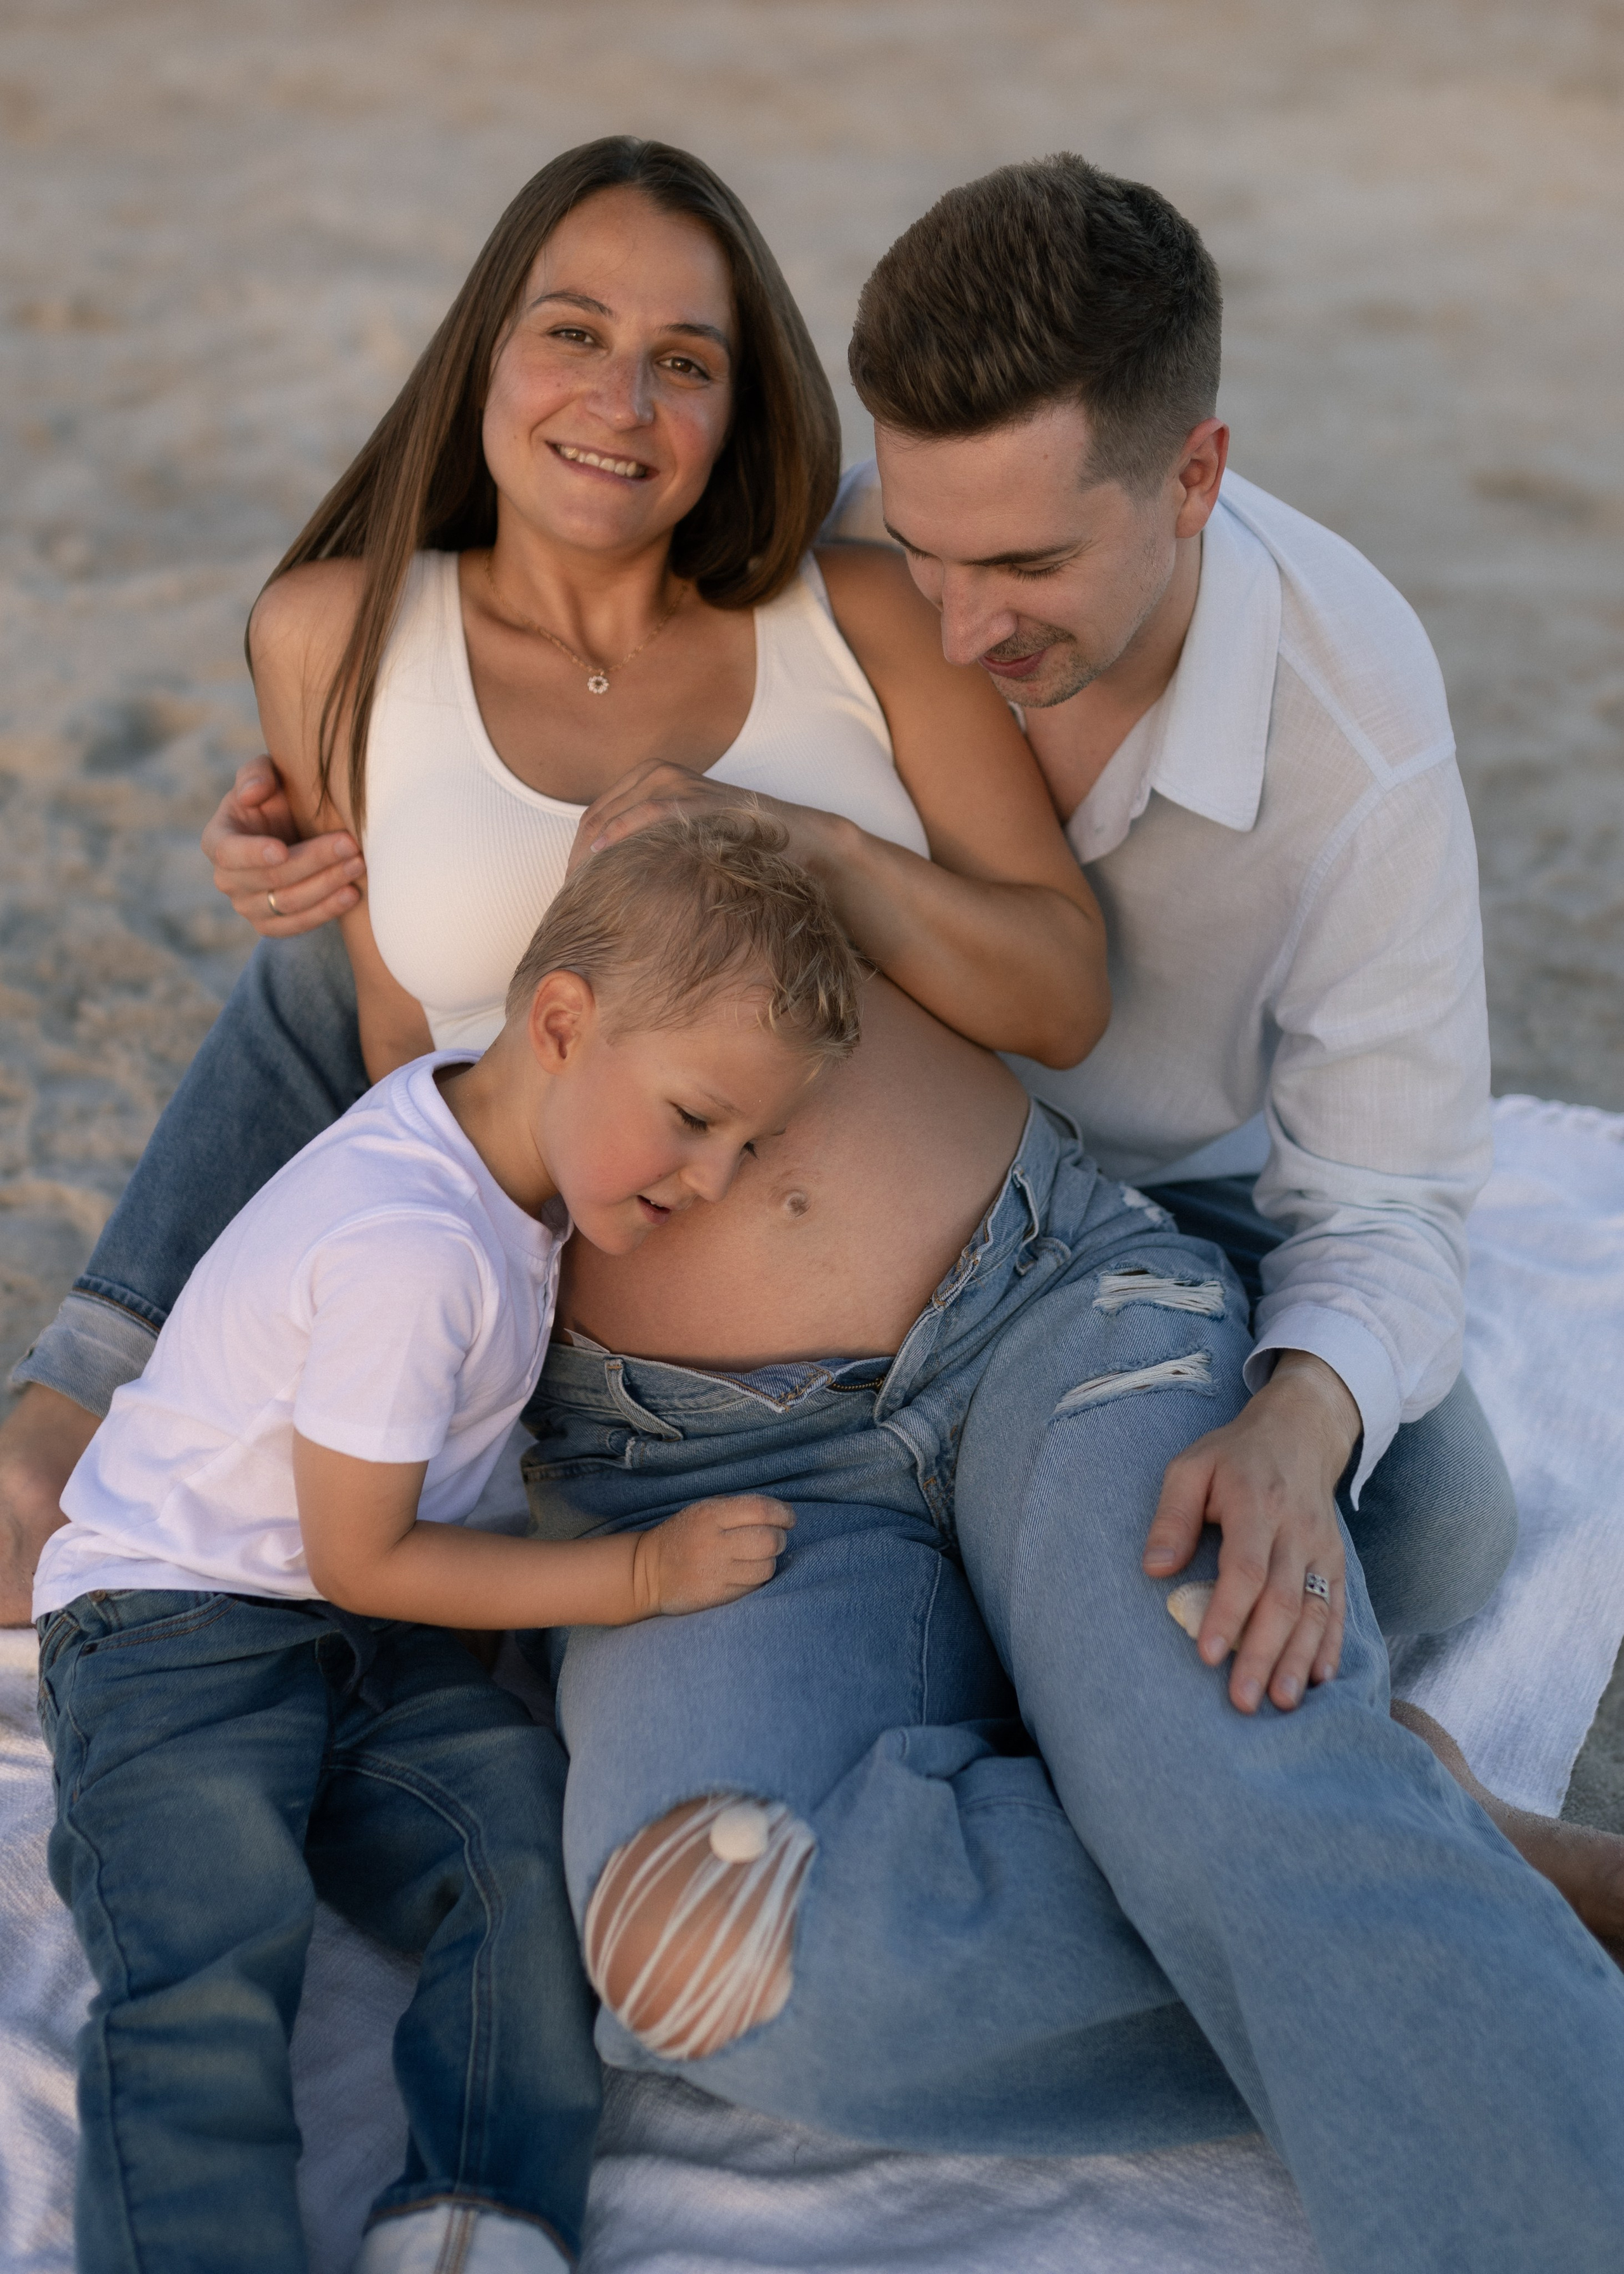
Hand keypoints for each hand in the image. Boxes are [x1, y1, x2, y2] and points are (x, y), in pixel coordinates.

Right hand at [203, 757, 365, 934]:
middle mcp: (227, 879)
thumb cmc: (275, 797)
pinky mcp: (272, 925)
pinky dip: (327, 911)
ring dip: (326, 885)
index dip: (254, 854)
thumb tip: (252, 794)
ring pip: (289, 903)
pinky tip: (352, 894)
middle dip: (313, 861)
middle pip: (270, 879)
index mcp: (218, 841)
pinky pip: (298, 925)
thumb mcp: (265, 775)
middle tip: (349, 844)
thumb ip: (256, 775)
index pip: (229, 853)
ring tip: (357, 864)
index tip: (282, 850)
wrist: (293, 828)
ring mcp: (248, 906)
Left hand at [566, 759, 808, 878]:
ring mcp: (678, 783)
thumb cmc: (737, 848)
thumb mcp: (683, 843)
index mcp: (648, 781)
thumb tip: (608, 886)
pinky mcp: (698, 797)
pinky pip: (650, 811)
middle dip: (577, 857)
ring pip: (614, 813)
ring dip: (592, 850)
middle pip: (595, 817)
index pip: (593, 817)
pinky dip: (623, 833)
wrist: (797, 841)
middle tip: (567, 898)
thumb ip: (649, 849)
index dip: (575, 854)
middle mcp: (657, 774)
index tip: (567, 891)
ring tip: (579, 887)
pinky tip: (604, 857)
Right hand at [631, 1493, 793, 1616]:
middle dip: (780, 1538)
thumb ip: (737, 1508)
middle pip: (769, 1540)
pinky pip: (754, 1586)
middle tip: (773, 1538)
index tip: (788, 1518)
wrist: (648, 1572)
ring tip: (757, 1557)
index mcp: (710, 1515)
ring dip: (769, 1561)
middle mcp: (714, 1543)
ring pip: (766, 1567)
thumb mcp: (702, 1510)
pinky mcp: (717, 1596)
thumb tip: (779, 1512)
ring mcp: (716, 1572)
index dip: (784, 1513)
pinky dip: (756, 1578)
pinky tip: (745, 1572)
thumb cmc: (683, 1536)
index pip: (761, 1509)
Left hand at [1143, 1352, 1358, 1713]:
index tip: (1206, 1654)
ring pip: (1314, 1612)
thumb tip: (1154, 1570)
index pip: (1245, 1569)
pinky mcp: (1335, 1562)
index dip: (1228, 1614)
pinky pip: (1338, 1609)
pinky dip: (1330, 1646)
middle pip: (1282, 1601)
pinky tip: (1317, 1679)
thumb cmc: (1233, 1456)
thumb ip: (1172, 1517)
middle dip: (1261, 1654)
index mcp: (1256, 1504)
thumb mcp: (1190, 1468)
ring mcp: (1321, 1549)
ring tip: (1279, 1702)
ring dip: (1297, 1660)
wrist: (1300, 1432)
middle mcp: (1295, 1531)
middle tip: (1242, 1700)